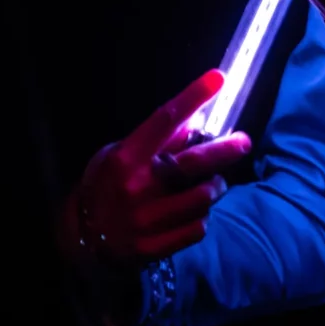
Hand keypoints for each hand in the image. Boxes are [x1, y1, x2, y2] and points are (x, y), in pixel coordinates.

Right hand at [59, 70, 254, 267]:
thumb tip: (194, 125)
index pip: (165, 119)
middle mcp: (136, 187)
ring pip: (202, 198)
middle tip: (243, 142)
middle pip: (193, 164)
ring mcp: (145, 220)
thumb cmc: (105, 186)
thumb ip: (154, 142)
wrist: (81, 239)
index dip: (193, 96)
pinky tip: (195, 212)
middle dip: (225, 150)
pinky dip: (202, 218)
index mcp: (125, 158)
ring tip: (213, 184)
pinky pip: (196, 228)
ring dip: (214, 188)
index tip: (218, 78)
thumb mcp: (118, 155)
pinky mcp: (154, 247)